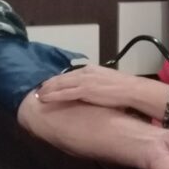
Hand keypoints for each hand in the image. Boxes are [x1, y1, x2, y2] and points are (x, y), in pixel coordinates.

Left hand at [37, 65, 152, 110]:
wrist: (131, 90)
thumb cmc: (122, 88)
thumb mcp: (106, 81)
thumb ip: (95, 84)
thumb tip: (90, 91)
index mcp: (89, 69)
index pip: (69, 74)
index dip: (57, 80)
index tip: (48, 85)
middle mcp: (84, 72)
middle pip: (61, 78)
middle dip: (48, 84)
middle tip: (38, 90)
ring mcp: (84, 81)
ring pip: (60, 84)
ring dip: (47, 90)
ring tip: (37, 95)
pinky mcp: (84, 91)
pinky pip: (64, 93)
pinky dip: (53, 96)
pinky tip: (44, 99)